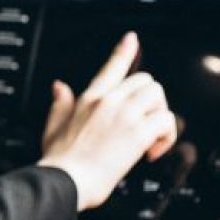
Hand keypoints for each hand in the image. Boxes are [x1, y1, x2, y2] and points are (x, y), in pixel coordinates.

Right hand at [37, 32, 177, 211]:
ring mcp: (125, 115)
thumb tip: (59, 87)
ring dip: (161, 116)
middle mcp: (109, 101)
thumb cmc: (59, 159)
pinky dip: (167, 137)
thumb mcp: (53, 125)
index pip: (111, 67)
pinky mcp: (138, 134)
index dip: (124, 50)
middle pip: (145, 81)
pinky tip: (153, 151)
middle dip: (151, 101)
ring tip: (151, 137)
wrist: (66, 179)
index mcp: (89, 98)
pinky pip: (167, 122)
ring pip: (159, 96)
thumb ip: (59, 103)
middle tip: (144, 123)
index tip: (131, 39)